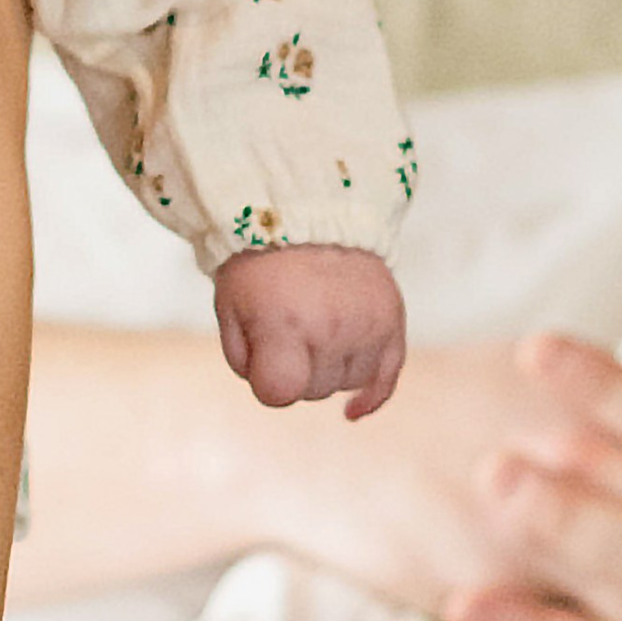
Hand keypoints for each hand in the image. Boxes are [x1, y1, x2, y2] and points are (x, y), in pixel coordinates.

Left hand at [212, 243, 404, 416]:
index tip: (263, 354)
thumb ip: (246, 361)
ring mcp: (366, 324)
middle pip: (313, 391)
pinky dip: (371, 396)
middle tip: (287, 321)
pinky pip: (387, 378)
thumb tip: (279, 393)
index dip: (266, 379)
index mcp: (283, 322)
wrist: (304, 210)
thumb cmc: (257, 264)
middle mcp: (331, 326)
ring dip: (327, 365)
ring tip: (314, 320)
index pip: (278, 393)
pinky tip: (352, 411)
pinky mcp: (391, 319)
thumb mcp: (230, 308)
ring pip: (345, 382)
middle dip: (296, 367)